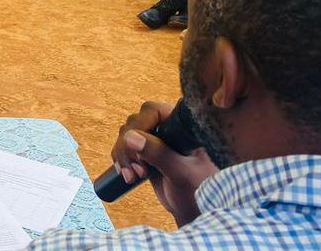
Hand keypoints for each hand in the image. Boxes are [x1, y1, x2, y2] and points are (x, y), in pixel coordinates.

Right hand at [111, 101, 217, 226]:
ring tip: (134, 177)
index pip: (153, 111)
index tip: (136, 147)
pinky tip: (128, 176)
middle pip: (135, 123)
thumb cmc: (198, 191)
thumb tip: (130, 137)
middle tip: (138, 170)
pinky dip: (122, 161)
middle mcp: (169, 128)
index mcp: (184, 127)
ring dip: (124, 156)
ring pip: (126, 135)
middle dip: (129, 147)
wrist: (194, 209)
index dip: (140, 126)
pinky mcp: (147, 151)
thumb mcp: (181, 173)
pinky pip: (124, 148)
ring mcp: (157, 139)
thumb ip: (159, 154)